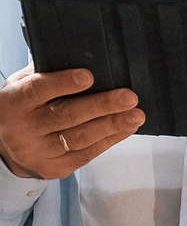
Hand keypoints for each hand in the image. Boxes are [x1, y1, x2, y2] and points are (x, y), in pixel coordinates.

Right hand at [0, 64, 144, 180]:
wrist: (1, 147)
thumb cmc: (21, 107)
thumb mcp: (22, 84)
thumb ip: (46, 72)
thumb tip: (82, 55)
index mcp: (15, 102)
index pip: (39, 90)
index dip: (64, 83)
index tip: (89, 76)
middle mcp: (24, 129)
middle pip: (67, 116)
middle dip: (102, 106)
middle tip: (129, 97)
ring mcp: (37, 152)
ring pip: (79, 138)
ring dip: (112, 126)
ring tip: (135, 115)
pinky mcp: (51, 169)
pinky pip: (84, 156)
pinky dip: (108, 141)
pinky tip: (124, 129)